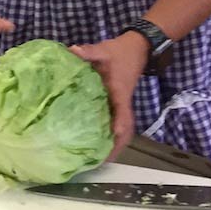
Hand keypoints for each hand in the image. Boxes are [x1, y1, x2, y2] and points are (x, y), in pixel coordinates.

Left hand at [70, 32, 147, 160]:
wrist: (137, 48)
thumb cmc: (120, 51)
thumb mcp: (104, 50)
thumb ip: (89, 51)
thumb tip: (73, 51)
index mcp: (120, 91)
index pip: (122, 113)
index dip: (118, 126)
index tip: (113, 141)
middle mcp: (122, 101)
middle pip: (125, 129)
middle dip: (117, 146)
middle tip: (102, 162)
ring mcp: (120, 103)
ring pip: (121, 127)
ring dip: (114, 142)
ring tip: (99, 158)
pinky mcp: (116, 101)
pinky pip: (115, 120)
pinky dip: (109, 132)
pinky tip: (96, 139)